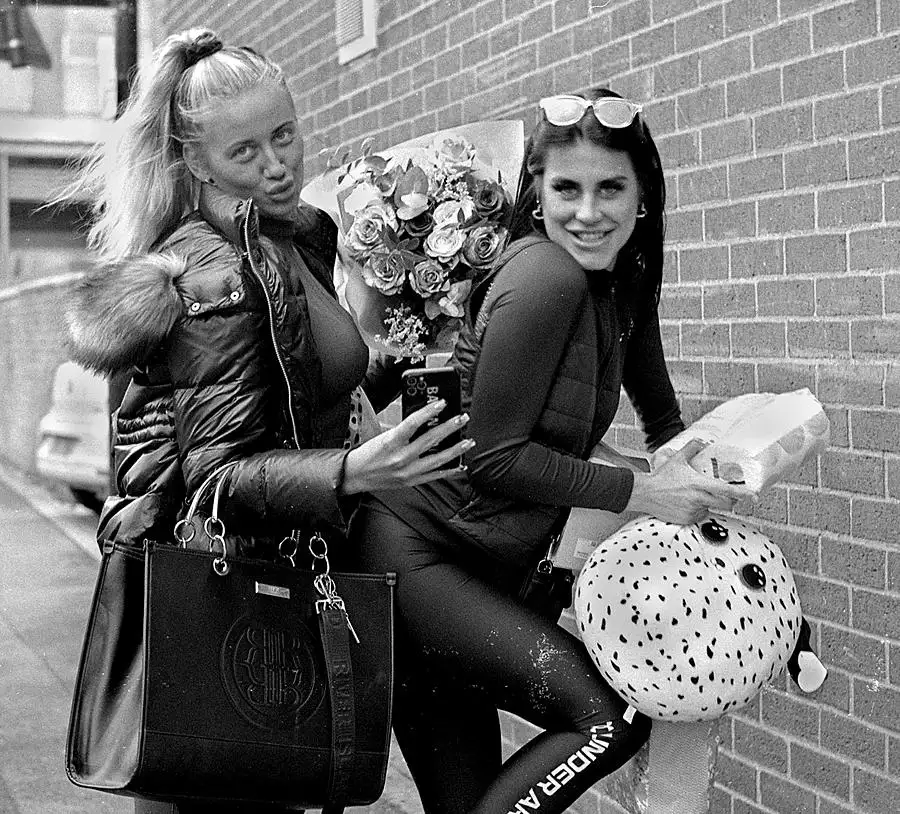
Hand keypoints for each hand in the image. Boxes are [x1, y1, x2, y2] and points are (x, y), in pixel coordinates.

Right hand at [340, 399, 473, 494]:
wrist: (354, 476)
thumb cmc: (367, 454)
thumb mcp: (382, 436)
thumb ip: (402, 429)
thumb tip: (423, 419)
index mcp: (391, 442)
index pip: (413, 423)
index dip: (429, 412)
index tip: (442, 404)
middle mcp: (401, 457)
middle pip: (431, 439)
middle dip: (450, 427)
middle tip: (462, 419)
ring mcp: (408, 471)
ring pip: (438, 459)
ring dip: (455, 449)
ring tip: (467, 441)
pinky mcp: (412, 481)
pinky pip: (435, 475)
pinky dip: (449, 470)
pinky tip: (460, 465)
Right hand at [626, 439, 754, 524]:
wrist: (645, 493)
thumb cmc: (661, 478)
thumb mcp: (677, 459)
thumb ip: (692, 448)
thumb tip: (701, 440)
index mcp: (699, 484)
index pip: (727, 490)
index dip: (743, 494)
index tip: (754, 497)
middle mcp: (698, 499)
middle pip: (725, 504)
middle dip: (729, 501)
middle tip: (726, 497)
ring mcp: (693, 511)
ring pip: (710, 511)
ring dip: (708, 505)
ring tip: (693, 498)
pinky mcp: (686, 519)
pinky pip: (698, 517)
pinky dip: (696, 512)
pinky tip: (686, 504)